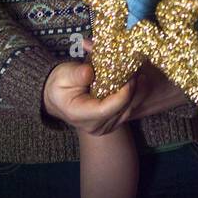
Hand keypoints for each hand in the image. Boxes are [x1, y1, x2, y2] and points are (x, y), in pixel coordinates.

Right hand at [44, 39, 187, 132]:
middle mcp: (94, 126)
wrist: (57, 97)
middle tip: (138, 70)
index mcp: (80, 115)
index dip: (122, 94)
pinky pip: (128, 110)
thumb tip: (89, 72)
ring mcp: (105, 127)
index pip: (107, 109)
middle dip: (133, 90)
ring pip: (129, 111)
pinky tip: (138, 80)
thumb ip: (76, 74)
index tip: (130, 78)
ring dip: (137, 92)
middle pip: (122, 110)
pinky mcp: (112, 122)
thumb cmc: (60, 85)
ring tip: (140, 73)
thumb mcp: (63, 75)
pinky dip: (135, 96)